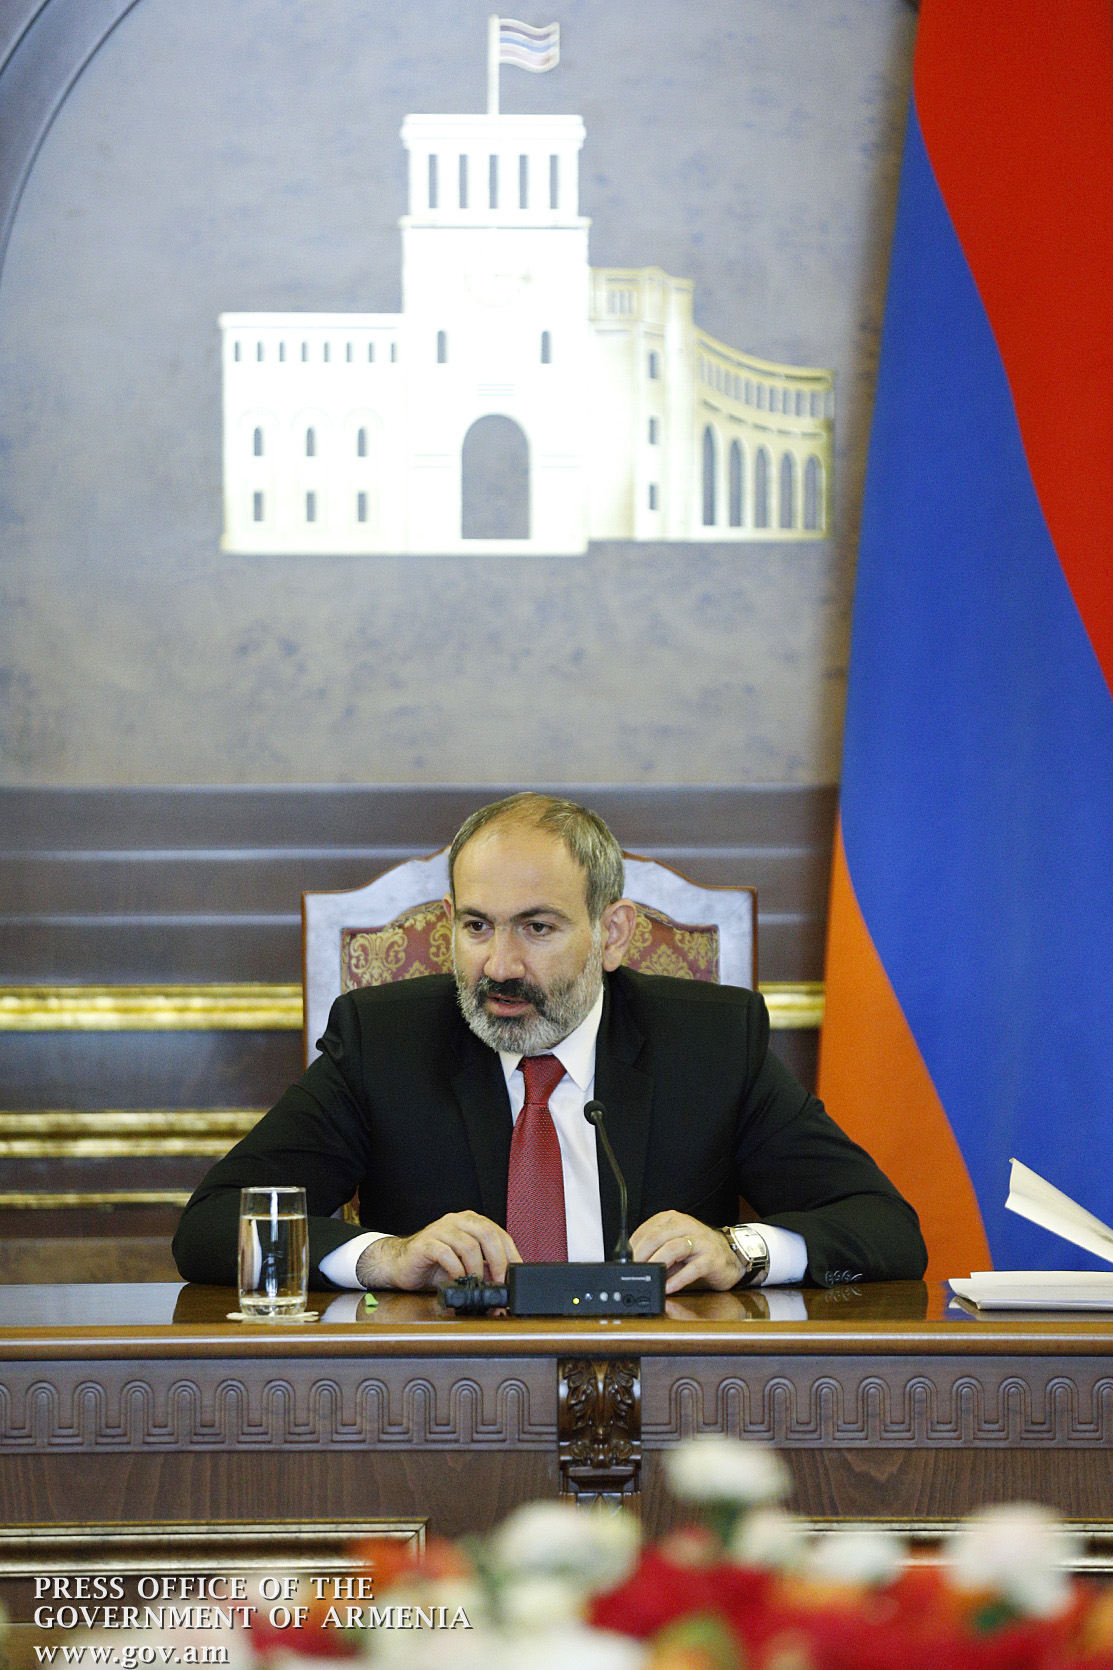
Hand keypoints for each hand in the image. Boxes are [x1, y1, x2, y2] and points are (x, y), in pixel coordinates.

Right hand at [354, 1212, 521, 1290]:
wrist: (401, 1265)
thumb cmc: (434, 1265)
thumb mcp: (465, 1265)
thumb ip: (484, 1267)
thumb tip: (505, 1282)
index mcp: (470, 1222)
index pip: (499, 1233)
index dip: (511, 1254)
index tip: (515, 1275)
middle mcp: (457, 1221)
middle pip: (487, 1234)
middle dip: (498, 1261)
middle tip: (499, 1282)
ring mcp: (440, 1230)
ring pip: (468, 1245)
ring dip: (476, 1269)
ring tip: (477, 1284)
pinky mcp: (425, 1243)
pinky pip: (446, 1254)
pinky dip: (457, 1270)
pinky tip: (457, 1281)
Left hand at [629, 1210, 742, 1294]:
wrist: (731, 1257)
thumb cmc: (698, 1251)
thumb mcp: (675, 1245)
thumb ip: (656, 1250)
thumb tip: (633, 1264)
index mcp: (673, 1220)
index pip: (647, 1230)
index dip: (633, 1246)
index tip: (625, 1261)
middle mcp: (687, 1226)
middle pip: (657, 1237)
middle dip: (641, 1255)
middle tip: (633, 1270)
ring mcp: (701, 1241)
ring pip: (674, 1248)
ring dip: (658, 1264)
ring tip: (648, 1277)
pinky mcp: (712, 1258)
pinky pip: (692, 1268)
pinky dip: (678, 1279)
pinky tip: (668, 1288)